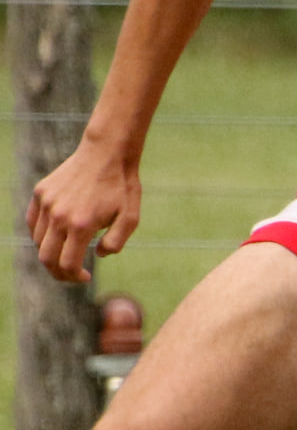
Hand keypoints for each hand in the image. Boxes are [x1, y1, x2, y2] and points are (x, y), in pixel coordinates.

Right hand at [27, 140, 141, 282]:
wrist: (107, 152)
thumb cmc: (122, 186)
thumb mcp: (130, 218)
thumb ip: (116, 242)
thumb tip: (97, 255)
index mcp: (81, 225)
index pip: (67, 264)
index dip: (74, 277)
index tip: (85, 277)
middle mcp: (59, 216)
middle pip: (46, 257)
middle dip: (58, 272)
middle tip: (72, 274)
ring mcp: (46, 203)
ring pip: (37, 241)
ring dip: (50, 252)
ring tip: (67, 253)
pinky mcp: (41, 192)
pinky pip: (33, 222)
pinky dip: (40, 235)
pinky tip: (55, 237)